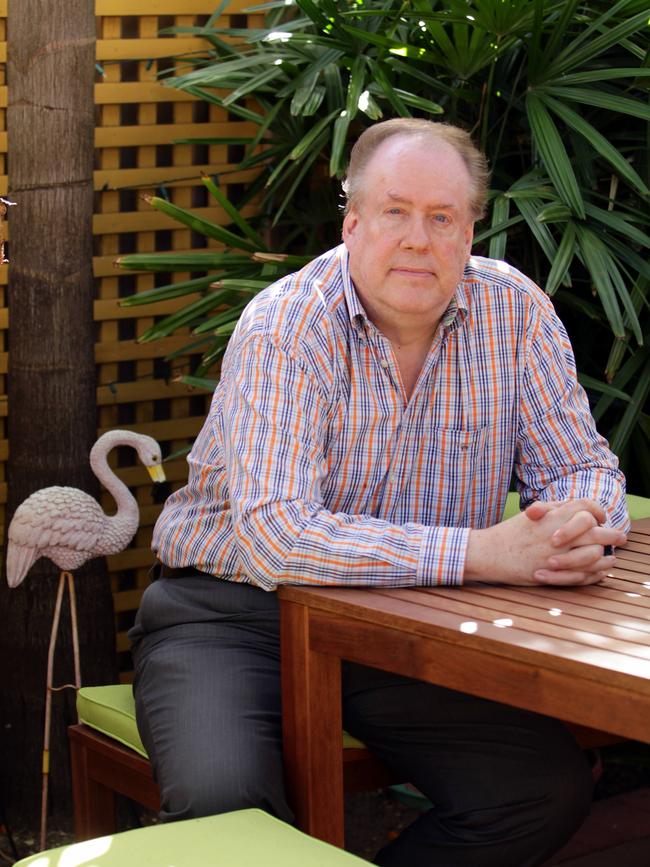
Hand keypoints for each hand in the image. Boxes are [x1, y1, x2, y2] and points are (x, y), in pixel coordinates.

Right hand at [464, 499, 625, 585]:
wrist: (490, 554)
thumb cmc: (510, 533)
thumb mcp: (532, 513)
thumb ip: (555, 508)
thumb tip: (576, 506)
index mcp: (554, 515)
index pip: (587, 507)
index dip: (598, 511)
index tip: (602, 517)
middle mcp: (560, 534)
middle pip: (598, 531)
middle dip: (613, 535)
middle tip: (620, 538)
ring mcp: (558, 555)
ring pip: (595, 554)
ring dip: (607, 557)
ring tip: (612, 558)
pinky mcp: (555, 573)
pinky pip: (584, 575)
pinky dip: (596, 574)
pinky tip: (600, 572)